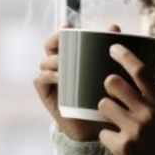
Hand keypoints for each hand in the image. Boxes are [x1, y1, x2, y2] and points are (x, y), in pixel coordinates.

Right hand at [33, 23, 120, 141]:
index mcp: (74, 58)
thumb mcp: (111, 72)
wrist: (98, 127)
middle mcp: (60, 67)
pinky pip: (40, 80)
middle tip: (64, 40)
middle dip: (54, 40)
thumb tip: (114, 26)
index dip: (61, 31)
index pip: (62, 39)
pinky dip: (47, 75)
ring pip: (45, 62)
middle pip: (49, 46)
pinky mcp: (48, 95)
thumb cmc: (106, 96)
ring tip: (65, 63)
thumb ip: (113, 50)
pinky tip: (58, 76)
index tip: (68, 26)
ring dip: (53, 59)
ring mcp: (53, 81)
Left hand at [98, 44, 154, 154]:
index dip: (123, 55)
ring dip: (105, 113)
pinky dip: (107, 138)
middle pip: (114, 83)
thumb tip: (133, 78)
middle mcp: (151, 113)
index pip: (141, 70)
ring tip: (115, 123)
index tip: (112, 46)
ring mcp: (136, 130)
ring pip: (103, 105)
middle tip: (111, 96)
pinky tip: (119, 147)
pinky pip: (103, 132)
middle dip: (107, 87)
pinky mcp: (123, 148)